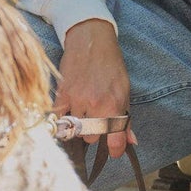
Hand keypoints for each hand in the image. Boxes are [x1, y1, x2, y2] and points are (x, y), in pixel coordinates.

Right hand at [56, 20, 134, 159]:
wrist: (90, 40)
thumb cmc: (110, 64)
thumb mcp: (124, 89)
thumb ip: (126, 118)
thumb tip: (131, 142)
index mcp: (113, 103)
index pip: (114, 139)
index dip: (115, 148)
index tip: (114, 150)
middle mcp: (95, 104)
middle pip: (91, 137)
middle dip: (95, 131)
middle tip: (97, 118)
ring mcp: (76, 100)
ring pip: (75, 130)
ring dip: (80, 124)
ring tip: (83, 109)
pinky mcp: (61, 94)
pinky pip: (60, 119)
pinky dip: (64, 118)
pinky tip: (70, 110)